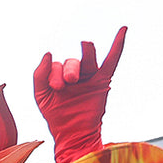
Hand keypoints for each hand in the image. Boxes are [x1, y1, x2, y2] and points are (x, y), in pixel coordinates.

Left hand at [32, 27, 125, 162]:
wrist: (72, 133)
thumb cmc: (56, 115)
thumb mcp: (41, 95)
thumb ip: (40, 75)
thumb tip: (48, 53)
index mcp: (58, 76)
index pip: (55, 65)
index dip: (53, 74)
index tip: (55, 89)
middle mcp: (74, 74)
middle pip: (71, 61)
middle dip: (68, 70)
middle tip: (67, 84)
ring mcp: (89, 76)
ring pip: (87, 59)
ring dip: (85, 55)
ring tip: (82, 55)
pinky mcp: (102, 81)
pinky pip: (112, 60)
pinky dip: (118, 45)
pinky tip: (123, 29)